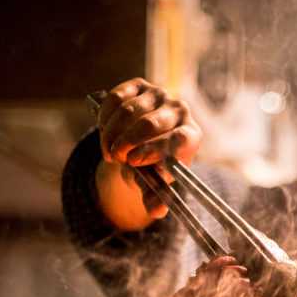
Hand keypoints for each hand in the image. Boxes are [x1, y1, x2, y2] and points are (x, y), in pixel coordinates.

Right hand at [93, 78, 201, 229]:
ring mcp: (160, 94)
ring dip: (113, 133)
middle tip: (116, 158)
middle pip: (151, 123)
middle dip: (128, 142)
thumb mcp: (154, 183)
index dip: (155, 149)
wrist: (140, 142)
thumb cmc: (153, 165)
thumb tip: (156, 212)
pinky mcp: (139, 85)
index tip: (133, 161)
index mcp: (191, 136)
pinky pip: (116, 98)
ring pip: (130, 111)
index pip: (179, 139)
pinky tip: (104, 130)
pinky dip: (106, 117)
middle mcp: (180, 111)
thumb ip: (155, 197)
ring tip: (109, 151)